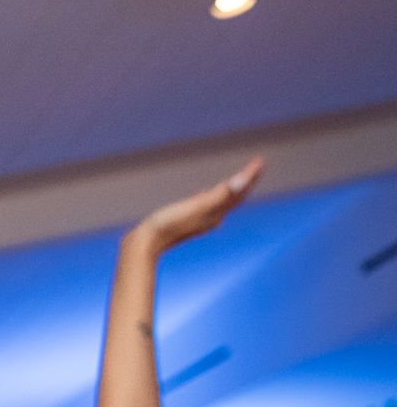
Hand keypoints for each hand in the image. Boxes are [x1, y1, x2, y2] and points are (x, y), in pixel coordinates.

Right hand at [131, 156, 263, 256]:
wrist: (145, 245)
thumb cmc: (168, 224)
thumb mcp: (196, 207)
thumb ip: (219, 194)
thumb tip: (241, 182)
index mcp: (216, 213)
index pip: (239, 191)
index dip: (250, 176)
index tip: (260, 161)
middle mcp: (212, 218)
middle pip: (235, 197)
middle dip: (246, 182)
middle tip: (256, 166)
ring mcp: (199, 220)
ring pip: (222, 202)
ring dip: (231, 189)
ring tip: (237, 179)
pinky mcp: (187, 220)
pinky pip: (206, 206)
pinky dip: (212, 196)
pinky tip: (205, 193)